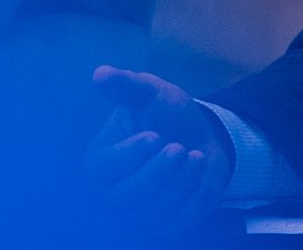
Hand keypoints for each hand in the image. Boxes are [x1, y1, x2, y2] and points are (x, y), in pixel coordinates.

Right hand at [86, 66, 231, 231]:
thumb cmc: (169, 114)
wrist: (203, 137)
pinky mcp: (165, 228)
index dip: (130, 154)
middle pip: (126, 196)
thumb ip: (126, 86)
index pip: (104, 168)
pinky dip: (193, 201)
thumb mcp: (151, 93)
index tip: (156, 135)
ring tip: (197, 156)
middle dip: (156, 173)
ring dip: (179, 183)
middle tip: (179, 147)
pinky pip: (177, 225)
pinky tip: (203, 178)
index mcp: (101, 160)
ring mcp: (139, 215)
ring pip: (153, 212)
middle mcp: (113, 193)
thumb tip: (99, 74)